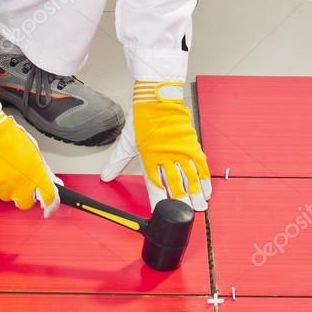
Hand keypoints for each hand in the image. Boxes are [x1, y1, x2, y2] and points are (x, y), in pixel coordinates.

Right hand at [0, 111, 59, 216]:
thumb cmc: (8, 136)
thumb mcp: (33, 150)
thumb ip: (43, 169)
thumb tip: (51, 180)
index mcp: (35, 175)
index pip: (48, 197)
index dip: (50, 203)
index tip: (49, 205)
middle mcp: (19, 185)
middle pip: (25, 203)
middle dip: (25, 196)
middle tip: (21, 182)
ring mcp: (2, 188)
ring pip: (7, 195)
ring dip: (8, 186)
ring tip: (4, 168)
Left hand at [100, 81, 210, 211]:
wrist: (157, 98)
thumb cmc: (142, 117)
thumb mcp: (127, 141)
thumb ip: (117, 162)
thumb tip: (106, 175)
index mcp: (149, 158)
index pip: (155, 186)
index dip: (158, 202)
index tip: (160, 213)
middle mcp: (166, 157)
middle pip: (176, 186)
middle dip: (182, 203)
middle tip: (187, 214)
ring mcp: (181, 151)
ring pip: (191, 178)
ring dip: (195, 194)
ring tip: (199, 206)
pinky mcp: (192, 144)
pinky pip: (201, 166)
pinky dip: (204, 179)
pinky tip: (206, 188)